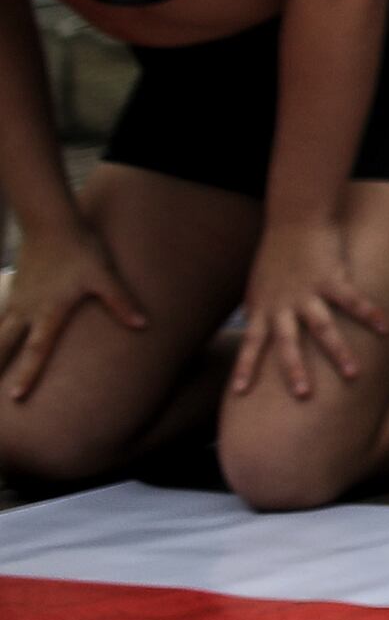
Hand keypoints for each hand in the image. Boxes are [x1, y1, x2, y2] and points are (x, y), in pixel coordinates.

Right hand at [0, 213, 141, 401]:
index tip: (17, 396)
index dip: (28, 373)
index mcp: (50, 310)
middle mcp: (27, 310)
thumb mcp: (105, 275)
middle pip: (5, 345)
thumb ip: (121, 301)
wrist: (52, 223)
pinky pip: (0, 319)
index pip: (38, 349)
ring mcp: (17, 301)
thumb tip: (143, 325)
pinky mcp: (14, 291)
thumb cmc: (81, 250)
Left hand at [231, 217, 388, 401]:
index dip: (245, 367)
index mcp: (264, 306)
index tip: (238, 393)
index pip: (250, 343)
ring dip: (338, 353)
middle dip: (294, 370)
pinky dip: (370, 314)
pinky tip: (386, 328)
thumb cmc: (277, 252)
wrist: (294, 217)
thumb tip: (258, 330)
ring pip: (323, 328)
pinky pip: (352, 300)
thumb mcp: (259, 284)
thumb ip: (261, 309)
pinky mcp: (332, 277)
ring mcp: (308, 292)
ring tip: (353, 374)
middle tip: (303, 395)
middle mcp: (283, 304)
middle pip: (287, 343)